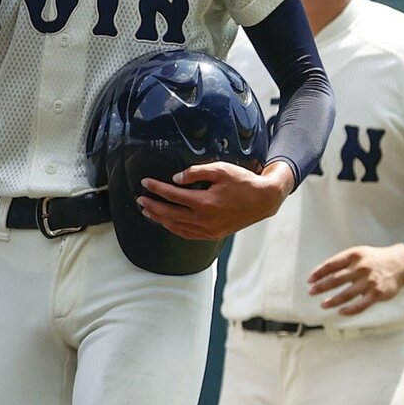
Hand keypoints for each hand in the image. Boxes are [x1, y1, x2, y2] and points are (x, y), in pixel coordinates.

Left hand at [137, 161, 293, 238]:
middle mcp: (205, 220)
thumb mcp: (220, 169)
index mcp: (205, 202)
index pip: (172, 195)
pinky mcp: (213, 235)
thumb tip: (176, 179)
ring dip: (160, 219)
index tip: (145, 183)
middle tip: (140, 199)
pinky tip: (167, 223)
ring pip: (176, 227)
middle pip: (170, 214)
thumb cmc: (243, 182)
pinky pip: (187, 234)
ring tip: (147, 212)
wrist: (263, 200)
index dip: (156, 188)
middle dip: (152, 206)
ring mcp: (209, 230)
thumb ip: (196, 172)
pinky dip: (174, 228)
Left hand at [307, 244, 403, 315]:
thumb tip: (321, 273)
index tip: (309, 280)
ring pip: (346, 294)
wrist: (400, 265)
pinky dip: (350, 310)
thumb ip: (343, 262)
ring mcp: (369, 282)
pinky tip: (341, 312)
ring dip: (332, 301)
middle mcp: (361, 268)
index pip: (331, 264)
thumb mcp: (359, 254)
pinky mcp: (377, 294)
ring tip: (323, 304)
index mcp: (354, 256)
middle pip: (336, 279)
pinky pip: (361, 305)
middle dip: (321, 287)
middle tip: (311, 292)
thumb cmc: (375, 259)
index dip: (319, 273)